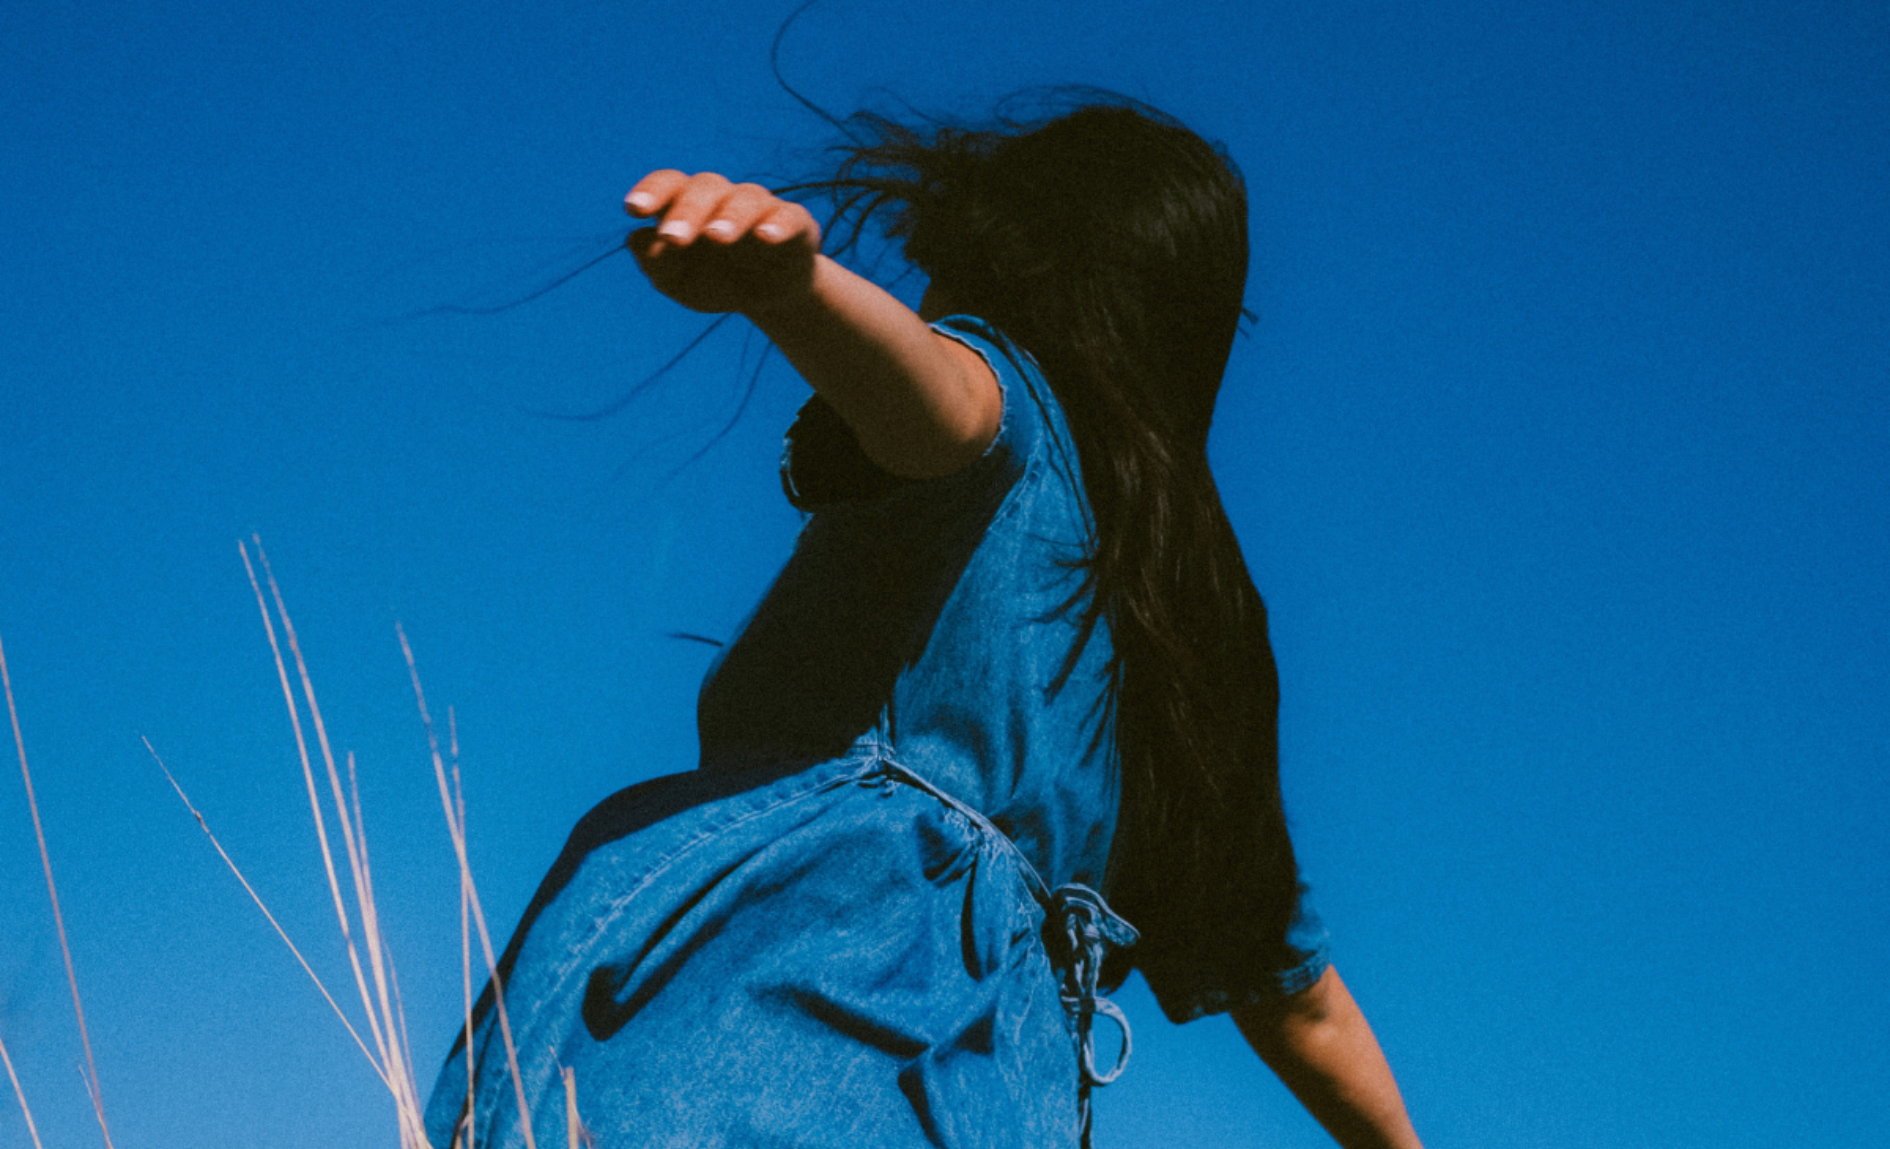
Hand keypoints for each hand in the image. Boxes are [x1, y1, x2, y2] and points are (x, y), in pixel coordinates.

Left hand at [625, 171, 821, 315]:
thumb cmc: (714, 280)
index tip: (634, 210)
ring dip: (729, 216)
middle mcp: (723, 198)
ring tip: (717, 238)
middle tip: (673, 238)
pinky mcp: (796, 224)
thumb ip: (655, 264)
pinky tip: (765, 238)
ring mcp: (760, 207)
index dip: (651, 192)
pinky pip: (789, 216)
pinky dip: (778, 225)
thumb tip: (639, 240)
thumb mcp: (678, 282)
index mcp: (688, 204)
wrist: (767, 298)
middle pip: (704, 188)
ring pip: (745, 199)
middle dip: (687, 212)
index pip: (668, 184)